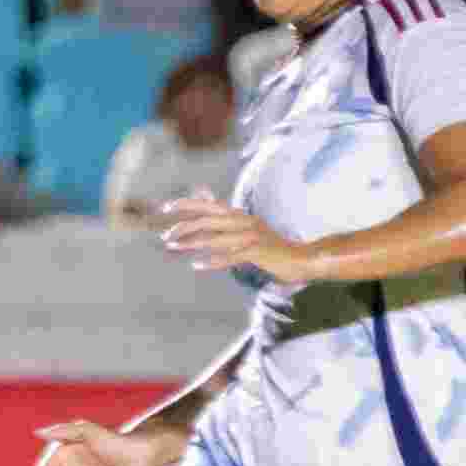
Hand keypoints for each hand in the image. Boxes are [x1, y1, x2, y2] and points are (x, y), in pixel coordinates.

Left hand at [157, 192, 308, 278]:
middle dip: (183, 226)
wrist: (301, 258)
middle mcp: (244, 221)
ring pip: (215, 237)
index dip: (186, 204)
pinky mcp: (257, 252)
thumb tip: (207, 200)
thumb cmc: (270, 246)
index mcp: (240, 215)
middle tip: (165, 237)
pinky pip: (230, 256)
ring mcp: (251, 236)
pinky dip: (212, 261)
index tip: (165, 208)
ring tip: (173, 247)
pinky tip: (196, 265)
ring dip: (191, 243)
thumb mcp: (247, 228)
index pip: (209, 205)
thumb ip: (226, 219)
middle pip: (208, 219)